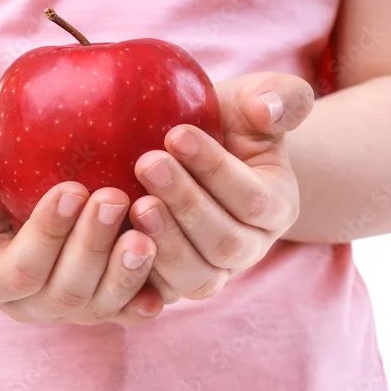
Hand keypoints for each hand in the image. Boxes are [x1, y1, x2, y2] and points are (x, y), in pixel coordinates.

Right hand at [0, 147, 163, 324]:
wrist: (1, 182)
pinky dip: (147, 292)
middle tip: (116, 197)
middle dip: (92, 247)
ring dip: (126, 272)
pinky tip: (166, 271)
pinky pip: (127, 306)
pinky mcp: (103, 298)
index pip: (19, 269)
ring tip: (146, 232)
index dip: (47, 235)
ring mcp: (68, 306)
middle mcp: (27, 304)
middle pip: (65, 291)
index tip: (72, 188)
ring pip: (101, 305)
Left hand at [129, 73, 314, 301]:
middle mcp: (249, 248)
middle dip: (186, 204)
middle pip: (225, 244)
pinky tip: (112, 238)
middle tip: (146, 164)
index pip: (253, 199)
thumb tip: (269, 106)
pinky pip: (160, 294)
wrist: (186, 152)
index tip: (176, 134)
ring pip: (196, 277)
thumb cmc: (223, 121)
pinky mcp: (172, 284)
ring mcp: (211, 271)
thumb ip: (277, 96)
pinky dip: (138, 272)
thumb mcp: (252, 100)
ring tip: (134, 203)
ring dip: (165, 242)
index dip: (216, 170)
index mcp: (276, 207)